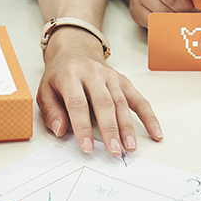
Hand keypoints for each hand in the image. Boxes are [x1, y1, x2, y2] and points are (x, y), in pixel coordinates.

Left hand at [38, 30, 162, 156]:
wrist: (75, 50)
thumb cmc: (59, 75)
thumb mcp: (44, 90)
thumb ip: (51, 111)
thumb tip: (60, 131)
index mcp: (70, 75)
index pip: (78, 104)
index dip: (83, 127)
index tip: (87, 148)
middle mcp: (93, 74)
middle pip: (104, 103)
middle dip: (110, 129)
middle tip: (114, 150)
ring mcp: (111, 77)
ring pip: (121, 102)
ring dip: (127, 127)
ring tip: (130, 147)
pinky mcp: (123, 81)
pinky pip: (138, 99)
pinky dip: (149, 117)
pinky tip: (155, 132)